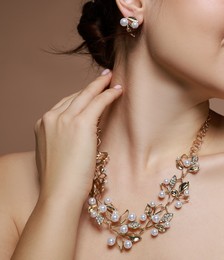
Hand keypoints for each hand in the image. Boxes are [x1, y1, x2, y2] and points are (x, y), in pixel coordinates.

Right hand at [34, 70, 121, 203]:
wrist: (59, 192)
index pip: (64, 105)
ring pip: (87, 96)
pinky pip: (98, 102)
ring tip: (113, 79)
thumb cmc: (61, 181)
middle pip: (75, 96)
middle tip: (104, 77)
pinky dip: (109, 94)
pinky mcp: (80, 124)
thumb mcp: (57, 154)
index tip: (91, 92)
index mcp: (42, 125)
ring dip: (101, 86)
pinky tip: (119, 90)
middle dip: (91, 86)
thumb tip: (81, 136)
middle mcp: (50, 118)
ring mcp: (64, 119)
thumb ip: (64, 140)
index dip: (80, 97)